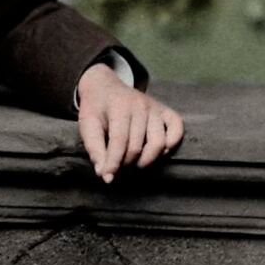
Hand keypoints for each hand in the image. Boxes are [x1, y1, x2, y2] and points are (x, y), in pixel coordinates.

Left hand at [76, 64, 184, 183]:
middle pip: (137, 146)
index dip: (113, 163)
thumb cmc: (96, 109)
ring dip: (146, 159)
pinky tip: (157, 151)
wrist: (105, 87)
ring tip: (134, 161)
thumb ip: (94, 149)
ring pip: (158, 143)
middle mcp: (141, 105)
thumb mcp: (87, 125)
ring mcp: (155, 108)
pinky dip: (170, 144)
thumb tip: (104, 174)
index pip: (119, 141)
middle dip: (126, 162)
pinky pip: (177, 129)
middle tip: (118, 165)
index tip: (107, 177)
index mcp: (119, 106)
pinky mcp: (165, 111)